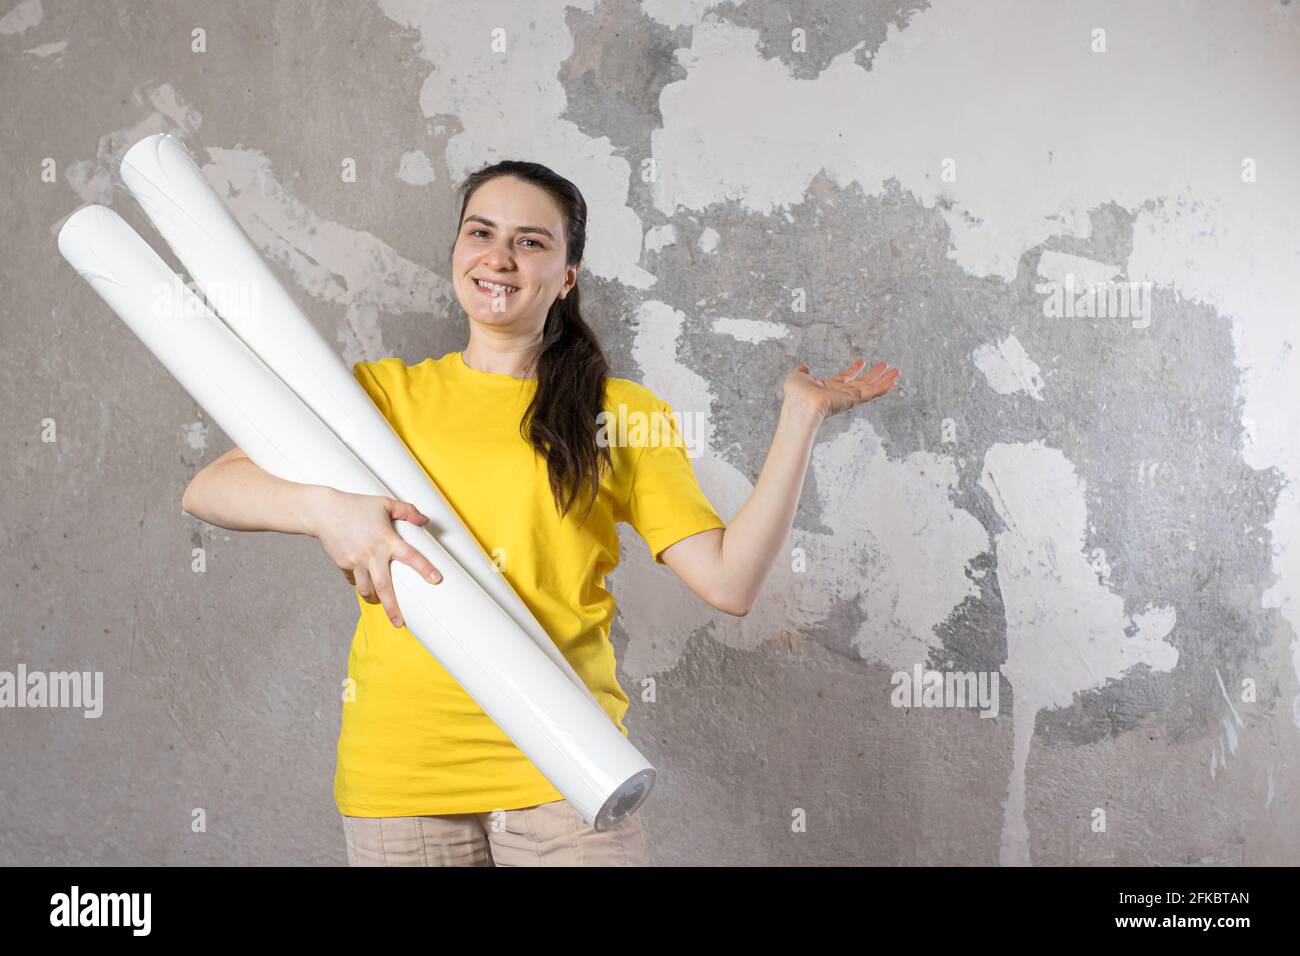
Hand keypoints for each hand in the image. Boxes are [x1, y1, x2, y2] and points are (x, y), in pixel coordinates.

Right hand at [310, 489, 442, 628]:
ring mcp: (356, 561)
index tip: (436, 580)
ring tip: (381, 604)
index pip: (410, 556)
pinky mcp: (343, 564)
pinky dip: (360, 584)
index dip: (424, 568)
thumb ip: (407, 511)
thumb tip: (425, 521)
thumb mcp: (384, 503)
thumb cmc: (356, 505)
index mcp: (386, 539)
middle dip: (392, 608)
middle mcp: (372, 554)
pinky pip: (354, 580)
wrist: (323, 512)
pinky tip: (364, 582)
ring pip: (366, 590)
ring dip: (375, 600)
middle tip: (400, 623)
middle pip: (384, 587)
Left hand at [783, 358, 899, 423]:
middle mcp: (841, 394)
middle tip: (887, 366)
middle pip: (862, 383)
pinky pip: (872, 392)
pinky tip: (894, 381)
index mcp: (828, 388)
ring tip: (897, 371)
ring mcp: (848, 397)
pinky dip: (883, 387)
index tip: (862, 361)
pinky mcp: (854, 399)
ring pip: (871, 388)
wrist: (801, 406)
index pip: (845, 378)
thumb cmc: (796, 395)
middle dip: (874, 374)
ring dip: (885, 380)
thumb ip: (802, 372)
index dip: (854, 369)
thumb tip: (804, 367)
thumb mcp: (797, 378)